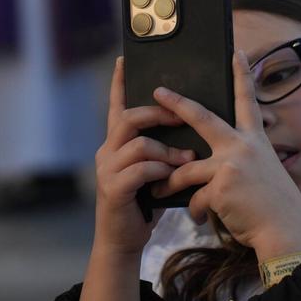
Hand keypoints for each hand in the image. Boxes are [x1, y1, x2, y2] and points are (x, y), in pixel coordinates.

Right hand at [92, 56, 195, 256]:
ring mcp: (107, 169)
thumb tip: (192, 126)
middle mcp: (107, 151)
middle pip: (129, 117)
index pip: (117, 106)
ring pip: (139, 143)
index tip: (125, 59)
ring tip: (188, 160)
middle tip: (183, 116)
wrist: (124, 241)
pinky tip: (171, 179)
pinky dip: (161, 171)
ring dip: (167, 150)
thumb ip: (164, 149)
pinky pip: (140, 169)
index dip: (119, 83)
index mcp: (117, 144)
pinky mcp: (113, 188)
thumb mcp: (156, 171)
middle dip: (159, 113)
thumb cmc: (145, 204)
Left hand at [151, 51, 300, 261]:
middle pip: (203, 118)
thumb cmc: (275, 208)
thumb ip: (242, 162)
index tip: (237, 52)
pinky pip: (194, 197)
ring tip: (157, 190)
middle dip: (177, 103)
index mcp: (256, 141)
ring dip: (167, 181)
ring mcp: (231, 164)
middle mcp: (243, 146)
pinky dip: (193, 210)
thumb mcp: (265, 174)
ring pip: (185, 168)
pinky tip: (198, 219)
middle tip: (158, 91)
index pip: (247, 102)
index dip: (242, 76)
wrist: (285, 231)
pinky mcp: (220, 187)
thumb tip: (217, 165)